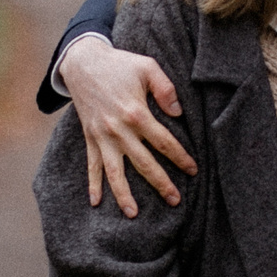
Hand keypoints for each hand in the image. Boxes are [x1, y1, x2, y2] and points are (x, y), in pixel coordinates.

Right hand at [59, 37, 198, 216]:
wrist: (83, 62)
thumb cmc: (119, 64)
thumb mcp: (147, 67)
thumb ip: (165, 88)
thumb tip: (178, 113)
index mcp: (136, 113)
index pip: (164, 142)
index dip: (180, 157)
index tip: (193, 170)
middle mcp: (118, 130)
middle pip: (144, 163)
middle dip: (161, 184)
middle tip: (175, 200)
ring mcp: (102, 136)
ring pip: (115, 172)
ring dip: (124, 194)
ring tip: (133, 214)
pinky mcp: (90, 137)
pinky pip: (92, 165)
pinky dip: (93, 184)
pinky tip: (96, 202)